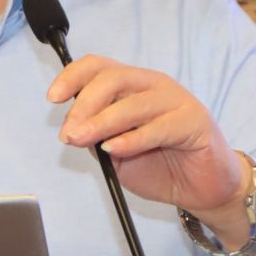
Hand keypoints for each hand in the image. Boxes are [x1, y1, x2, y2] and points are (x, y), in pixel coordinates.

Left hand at [48, 55, 246, 216]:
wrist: (202, 189)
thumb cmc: (161, 166)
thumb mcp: (117, 153)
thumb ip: (98, 137)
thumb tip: (74, 129)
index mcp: (133, 86)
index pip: (99, 66)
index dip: (73, 76)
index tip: (53, 98)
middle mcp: (154, 85)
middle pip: (112, 79)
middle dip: (84, 105)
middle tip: (70, 134)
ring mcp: (177, 100)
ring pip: (132, 102)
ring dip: (101, 122)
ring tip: (82, 140)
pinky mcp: (195, 121)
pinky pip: (158, 126)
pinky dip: (132, 138)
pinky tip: (116, 149)